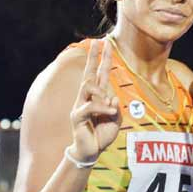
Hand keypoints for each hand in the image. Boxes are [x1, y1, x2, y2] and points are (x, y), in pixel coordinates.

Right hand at [69, 39, 119, 162]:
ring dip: (101, 93)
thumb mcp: (115, 118)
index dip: (103, 58)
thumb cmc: (103, 132)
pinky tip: (110, 112)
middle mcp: (87, 97)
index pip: (100, 73)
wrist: (92, 150)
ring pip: (88, 86)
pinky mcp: (77, 115)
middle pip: (90, 72)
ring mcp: (80, 105)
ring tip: (109, 107)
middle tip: (98, 41)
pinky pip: (90, 106)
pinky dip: (102, 108)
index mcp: (98, 95)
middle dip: (94, 56)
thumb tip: (111, 97)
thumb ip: (114, 106)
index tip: (104, 43)